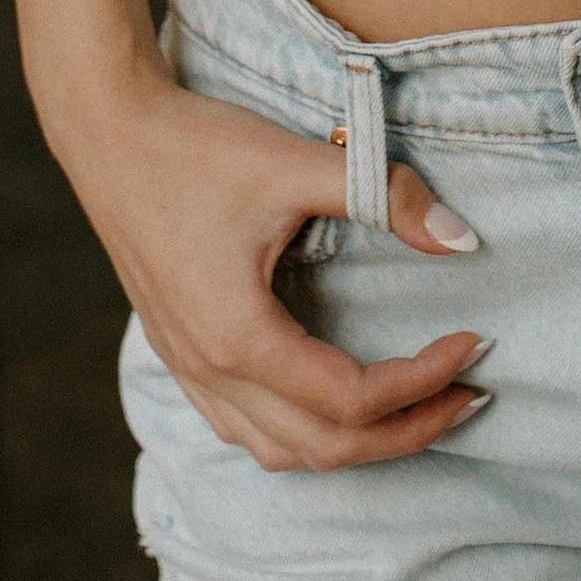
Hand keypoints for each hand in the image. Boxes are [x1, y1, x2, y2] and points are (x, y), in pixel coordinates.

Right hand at [66, 62, 486, 471]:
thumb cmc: (196, 146)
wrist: (108, 130)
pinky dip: (302, 431)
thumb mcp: (297, 162)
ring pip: (280, 450)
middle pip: (324, 447)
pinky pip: (244, 427)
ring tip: (414, 407)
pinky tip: (333, 398)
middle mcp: (210, 370)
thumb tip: (462, 240)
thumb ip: (384, 196)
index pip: (352, 399)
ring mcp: (188, 368)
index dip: (423, 380)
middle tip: (468, 396)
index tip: (472, 344)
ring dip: (354, 441)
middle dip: (406, 431)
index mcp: (239, 336)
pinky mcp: (180, 351)